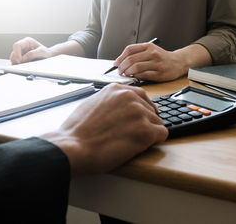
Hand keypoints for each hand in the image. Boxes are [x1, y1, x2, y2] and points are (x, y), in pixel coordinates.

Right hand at [10, 37, 53, 64]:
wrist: (49, 57)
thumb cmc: (46, 53)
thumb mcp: (41, 52)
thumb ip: (32, 54)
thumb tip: (22, 59)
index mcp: (27, 41)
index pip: (17, 45)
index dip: (16, 53)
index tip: (19, 61)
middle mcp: (23, 46)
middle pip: (13, 52)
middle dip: (16, 59)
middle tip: (21, 65)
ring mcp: (21, 53)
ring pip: (13, 58)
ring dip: (16, 63)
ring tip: (24, 66)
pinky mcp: (21, 58)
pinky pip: (16, 62)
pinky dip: (18, 65)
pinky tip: (23, 67)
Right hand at [41, 84, 167, 175]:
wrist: (73, 147)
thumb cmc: (77, 131)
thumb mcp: (91, 104)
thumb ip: (109, 102)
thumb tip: (118, 108)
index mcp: (116, 89)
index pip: (141, 96)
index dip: (141, 110)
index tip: (140, 119)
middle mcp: (130, 97)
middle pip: (151, 110)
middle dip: (144, 123)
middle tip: (128, 136)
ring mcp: (139, 113)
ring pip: (157, 123)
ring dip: (147, 134)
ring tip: (127, 142)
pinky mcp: (145, 130)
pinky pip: (162, 134)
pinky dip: (153, 142)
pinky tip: (138, 146)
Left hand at [113, 41, 185, 81]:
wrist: (178, 63)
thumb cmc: (161, 57)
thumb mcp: (150, 50)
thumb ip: (137, 54)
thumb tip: (120, 62)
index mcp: (148, 46)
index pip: (129, 49)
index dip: (120, 57)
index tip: (116, 63)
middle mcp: (152, 53)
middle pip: (131, 59)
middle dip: (122, 66)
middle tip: (119, 71)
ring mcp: (156, 63)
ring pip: (136, 68)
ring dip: (128, 72)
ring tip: (126, 74)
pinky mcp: (159, 73)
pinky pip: (143, 75)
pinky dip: (136, 77)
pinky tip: (135, 77)